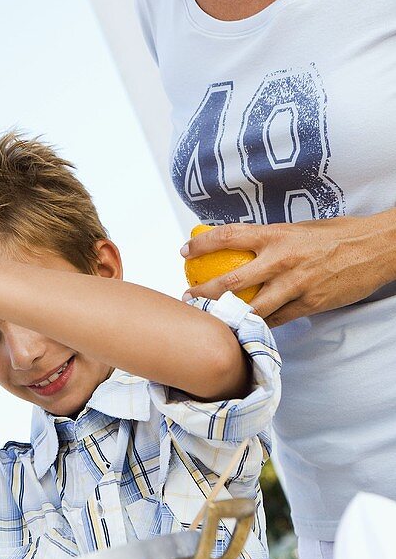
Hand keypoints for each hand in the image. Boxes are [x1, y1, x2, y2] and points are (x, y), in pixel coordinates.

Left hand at [180, 214, 395, 326]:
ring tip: (211, 320)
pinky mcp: (309, 304)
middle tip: (188, 296)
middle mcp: (281, 260)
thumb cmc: (334, 235)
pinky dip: (260, 325)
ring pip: (252, 308)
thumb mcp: (296, 229)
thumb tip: (240, 245)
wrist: (373, 248)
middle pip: (231, 280)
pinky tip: (246, 329)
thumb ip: (270, 239)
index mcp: (276, 234)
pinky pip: (277, 320)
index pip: (229, 236)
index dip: (202, 244)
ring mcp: (295, 285)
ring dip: (228, 316)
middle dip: (204, 292)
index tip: (184, 251)